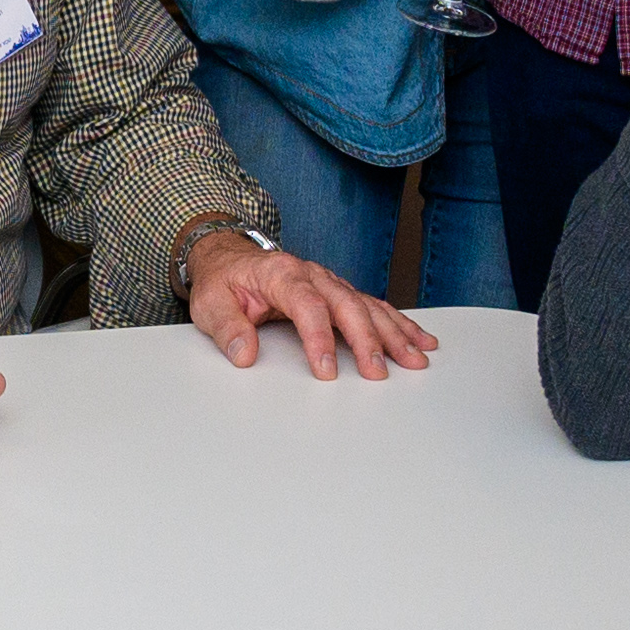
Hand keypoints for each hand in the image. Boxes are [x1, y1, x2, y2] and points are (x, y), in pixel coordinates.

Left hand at [179, 228, 433, 381]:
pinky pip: (373, 306)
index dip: (319, 338)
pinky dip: (398, 324)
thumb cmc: (224, 282)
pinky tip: (418, 340)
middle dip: (366, 339)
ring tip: (414, 359)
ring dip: (393, 333)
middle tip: (377, 371)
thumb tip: (244, 354)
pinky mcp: (339, 293)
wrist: (230, 258)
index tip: (326, 370)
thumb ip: (227, 328)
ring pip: (367, 306)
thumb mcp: (211, 303)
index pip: (306, 305)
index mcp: (281, 274)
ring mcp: (329, 282)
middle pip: (347, 305)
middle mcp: (312, 274)